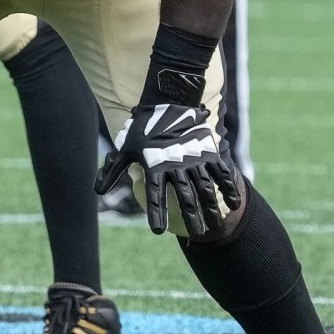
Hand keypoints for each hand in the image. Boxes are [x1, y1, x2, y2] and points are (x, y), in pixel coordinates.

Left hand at [96, 104, 240, 237]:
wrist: (168, 100)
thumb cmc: (143, 127)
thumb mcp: (125, 147)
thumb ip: (113, 170)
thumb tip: (98, 191)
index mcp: (155, 165)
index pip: (155, 195)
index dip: (157, 212)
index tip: (158, 230)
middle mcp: (176, 165)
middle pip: (185, 197)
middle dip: (191, 217)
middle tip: (196, 234)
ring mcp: (195, 159)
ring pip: (205, 189)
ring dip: (211, 209)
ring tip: (215, 226)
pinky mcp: (209, 151)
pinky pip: (221, 173)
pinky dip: (229, 188)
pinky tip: (234, 203)